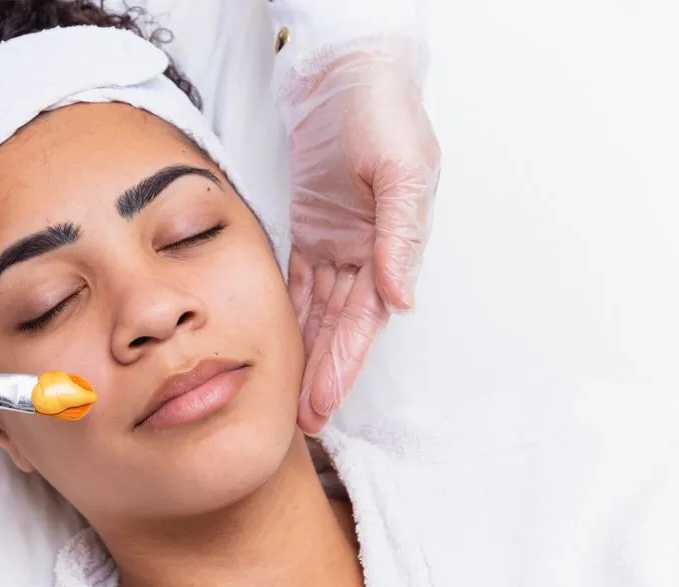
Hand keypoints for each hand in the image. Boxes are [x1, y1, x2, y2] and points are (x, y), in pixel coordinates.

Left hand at [285, 42, 440, 433]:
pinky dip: (289, 314)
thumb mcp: (400, 170)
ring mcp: (337, 243)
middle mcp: (365, 253)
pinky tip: (276, 345)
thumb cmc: (382, 113)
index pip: (366, 319)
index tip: (324, 401)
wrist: (346, 75)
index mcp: (391, 245)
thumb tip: (401, 299)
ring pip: (319, 312)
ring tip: (291, 397)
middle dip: (324, 373)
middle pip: (341, 326)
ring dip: (307, 354)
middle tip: (304, 419)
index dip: (345, 363)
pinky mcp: (311, 230)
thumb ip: (399, 236)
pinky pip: (297, 281)